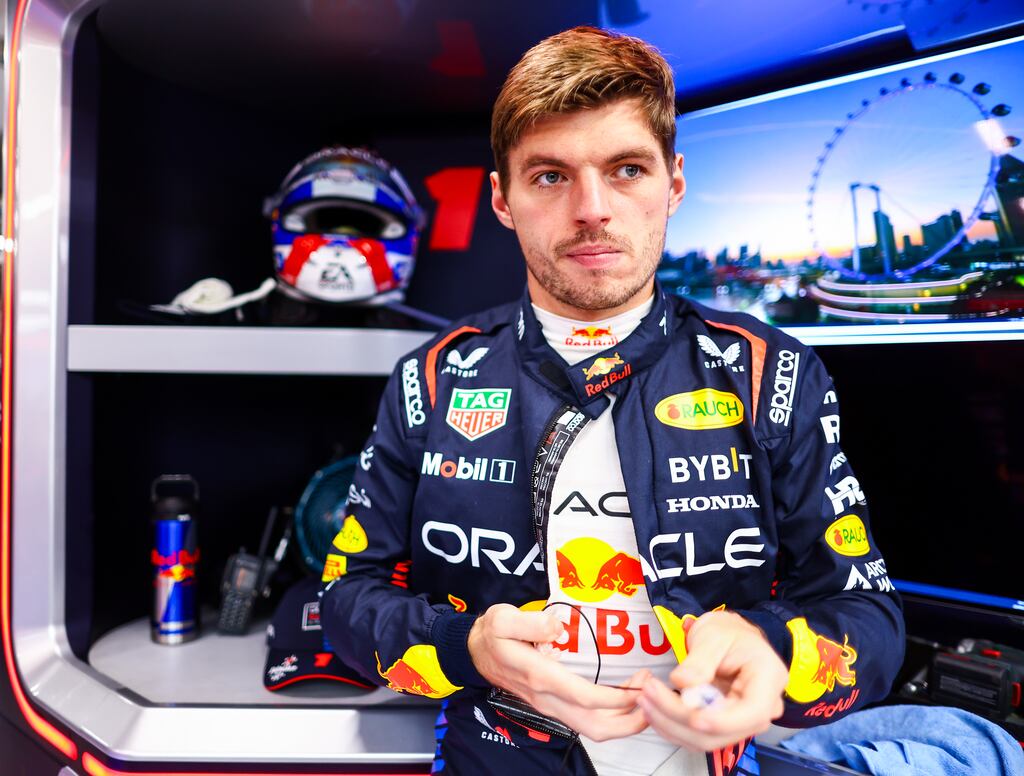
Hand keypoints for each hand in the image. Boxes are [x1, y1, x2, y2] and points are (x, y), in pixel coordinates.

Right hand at [468, 603, 648, 740]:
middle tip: (651, 694)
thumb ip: (530, 622)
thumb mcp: (503, 618)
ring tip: (643, 693)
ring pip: (592, 728)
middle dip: (629, 718)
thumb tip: (556, 627)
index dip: (616, 698)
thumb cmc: (492, 634)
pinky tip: (625, 697)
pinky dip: (611, 715)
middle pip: (593, 726)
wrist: (473, 651)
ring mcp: (550, 704)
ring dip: (623, 719)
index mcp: (539, 676)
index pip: (584, 698)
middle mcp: (547, 697)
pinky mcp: (553, 704)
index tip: (639, 686)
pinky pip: (587, 720)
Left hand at [638, 610, 787, 750]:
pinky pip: (698, 736)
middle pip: (722, 730)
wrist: (731, 639)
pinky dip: (673, 727)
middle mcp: (761, 708)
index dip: (723, 721)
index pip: (752, 712)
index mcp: (767, 680)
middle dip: (680, 718)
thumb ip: (699, 661)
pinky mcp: (723, 727)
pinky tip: (654, 710)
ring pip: (706, 739)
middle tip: (648, 694)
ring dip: (671, 724)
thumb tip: (683, 683)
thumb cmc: (728, 633)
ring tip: (645, 699)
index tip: (692, 717)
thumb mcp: (713, 636)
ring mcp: (742, 722)